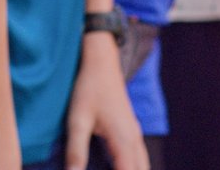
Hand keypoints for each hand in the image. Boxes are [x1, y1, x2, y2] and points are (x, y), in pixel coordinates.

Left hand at [65, 32, 148, 169]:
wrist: (101, 60)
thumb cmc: (88, 88)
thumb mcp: (77, 120)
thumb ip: (76, 152)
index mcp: (124, 141)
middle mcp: (135, 141)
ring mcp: (135, 136)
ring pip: (143, 168)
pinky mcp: (131, 133)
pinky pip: (139, 160)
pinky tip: (123, 169)